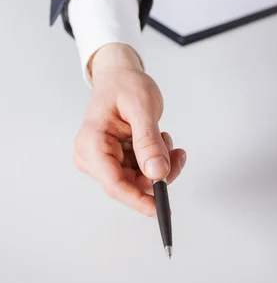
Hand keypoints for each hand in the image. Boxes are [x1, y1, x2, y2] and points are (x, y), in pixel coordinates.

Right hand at [73, 44, 185, 217]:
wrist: (119, 74)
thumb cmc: (125, 84)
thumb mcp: (142, 108)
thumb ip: (148, 142)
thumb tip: (157, 173)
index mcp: (91, 143)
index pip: (114, 183)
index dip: (138, 199)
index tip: (161, 208)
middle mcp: (92, 155)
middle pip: (129, 184)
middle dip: (157, 174)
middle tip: (178, 155)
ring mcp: (102, 158)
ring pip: (137, 179)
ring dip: (159, 164)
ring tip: (166, 138)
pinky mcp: (114, 158)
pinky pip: (139, 170)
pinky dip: (155, 159)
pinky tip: (161, 140)